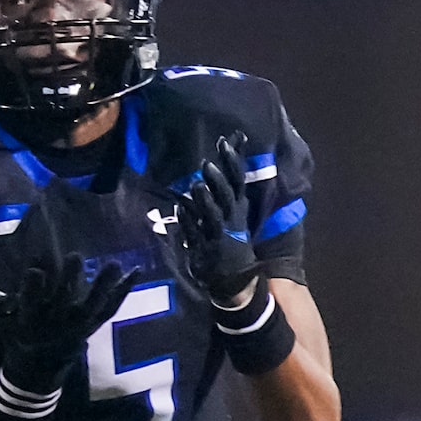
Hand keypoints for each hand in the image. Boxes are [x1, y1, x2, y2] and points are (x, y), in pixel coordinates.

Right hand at [0, 253, 135, 395]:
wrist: (36, 371)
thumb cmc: (18, 339)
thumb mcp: (1, 322)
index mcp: (31, 321)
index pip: (30, 303)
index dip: (33, 288)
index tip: (34, 271)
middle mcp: (55, 323)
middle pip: (64, 300)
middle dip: (69, 279)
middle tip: (74, 256)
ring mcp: (77, 326)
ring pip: (92, 305)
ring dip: (103, 285)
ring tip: (112, 264)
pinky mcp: (92, 327)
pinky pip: (110, 309)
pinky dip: (123, 292)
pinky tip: (135, 272)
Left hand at [174, 131, 260, 305]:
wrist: (234, 280)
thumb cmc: (227, 245)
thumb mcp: (224, 217)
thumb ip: (215, 195)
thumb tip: (208, 169)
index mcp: (237, 208)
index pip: (237, 179)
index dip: (233, 160)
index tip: (227, 140)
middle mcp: (232, 217)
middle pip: (229, 191)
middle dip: (222, 174)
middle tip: (213, 156)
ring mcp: (221, 232)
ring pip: (216, 210)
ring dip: (208, 194)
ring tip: (199, 177)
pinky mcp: (209, 246)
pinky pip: (199, 230)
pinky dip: (191, 218)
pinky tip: (183, 204)